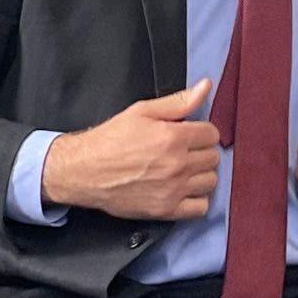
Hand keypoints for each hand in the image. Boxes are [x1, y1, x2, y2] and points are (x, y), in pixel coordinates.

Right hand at [41, 79, 219, 220]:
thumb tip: (205, 87)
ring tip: (184, 169)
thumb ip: (179, 101)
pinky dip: (196, 199)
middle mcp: (177, 164)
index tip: (190, 134)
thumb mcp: (143, 111)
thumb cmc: (111, 139)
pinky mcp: (166, 210)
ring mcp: (173, 190)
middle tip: (184, 151)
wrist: (84, 170)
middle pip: (213, 157)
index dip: (202, 132)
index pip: (212, 134)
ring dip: (201, 174)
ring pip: (210, 181)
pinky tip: (183, 189)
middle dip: (201, 151)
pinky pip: (201, 207)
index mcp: (174, 137)